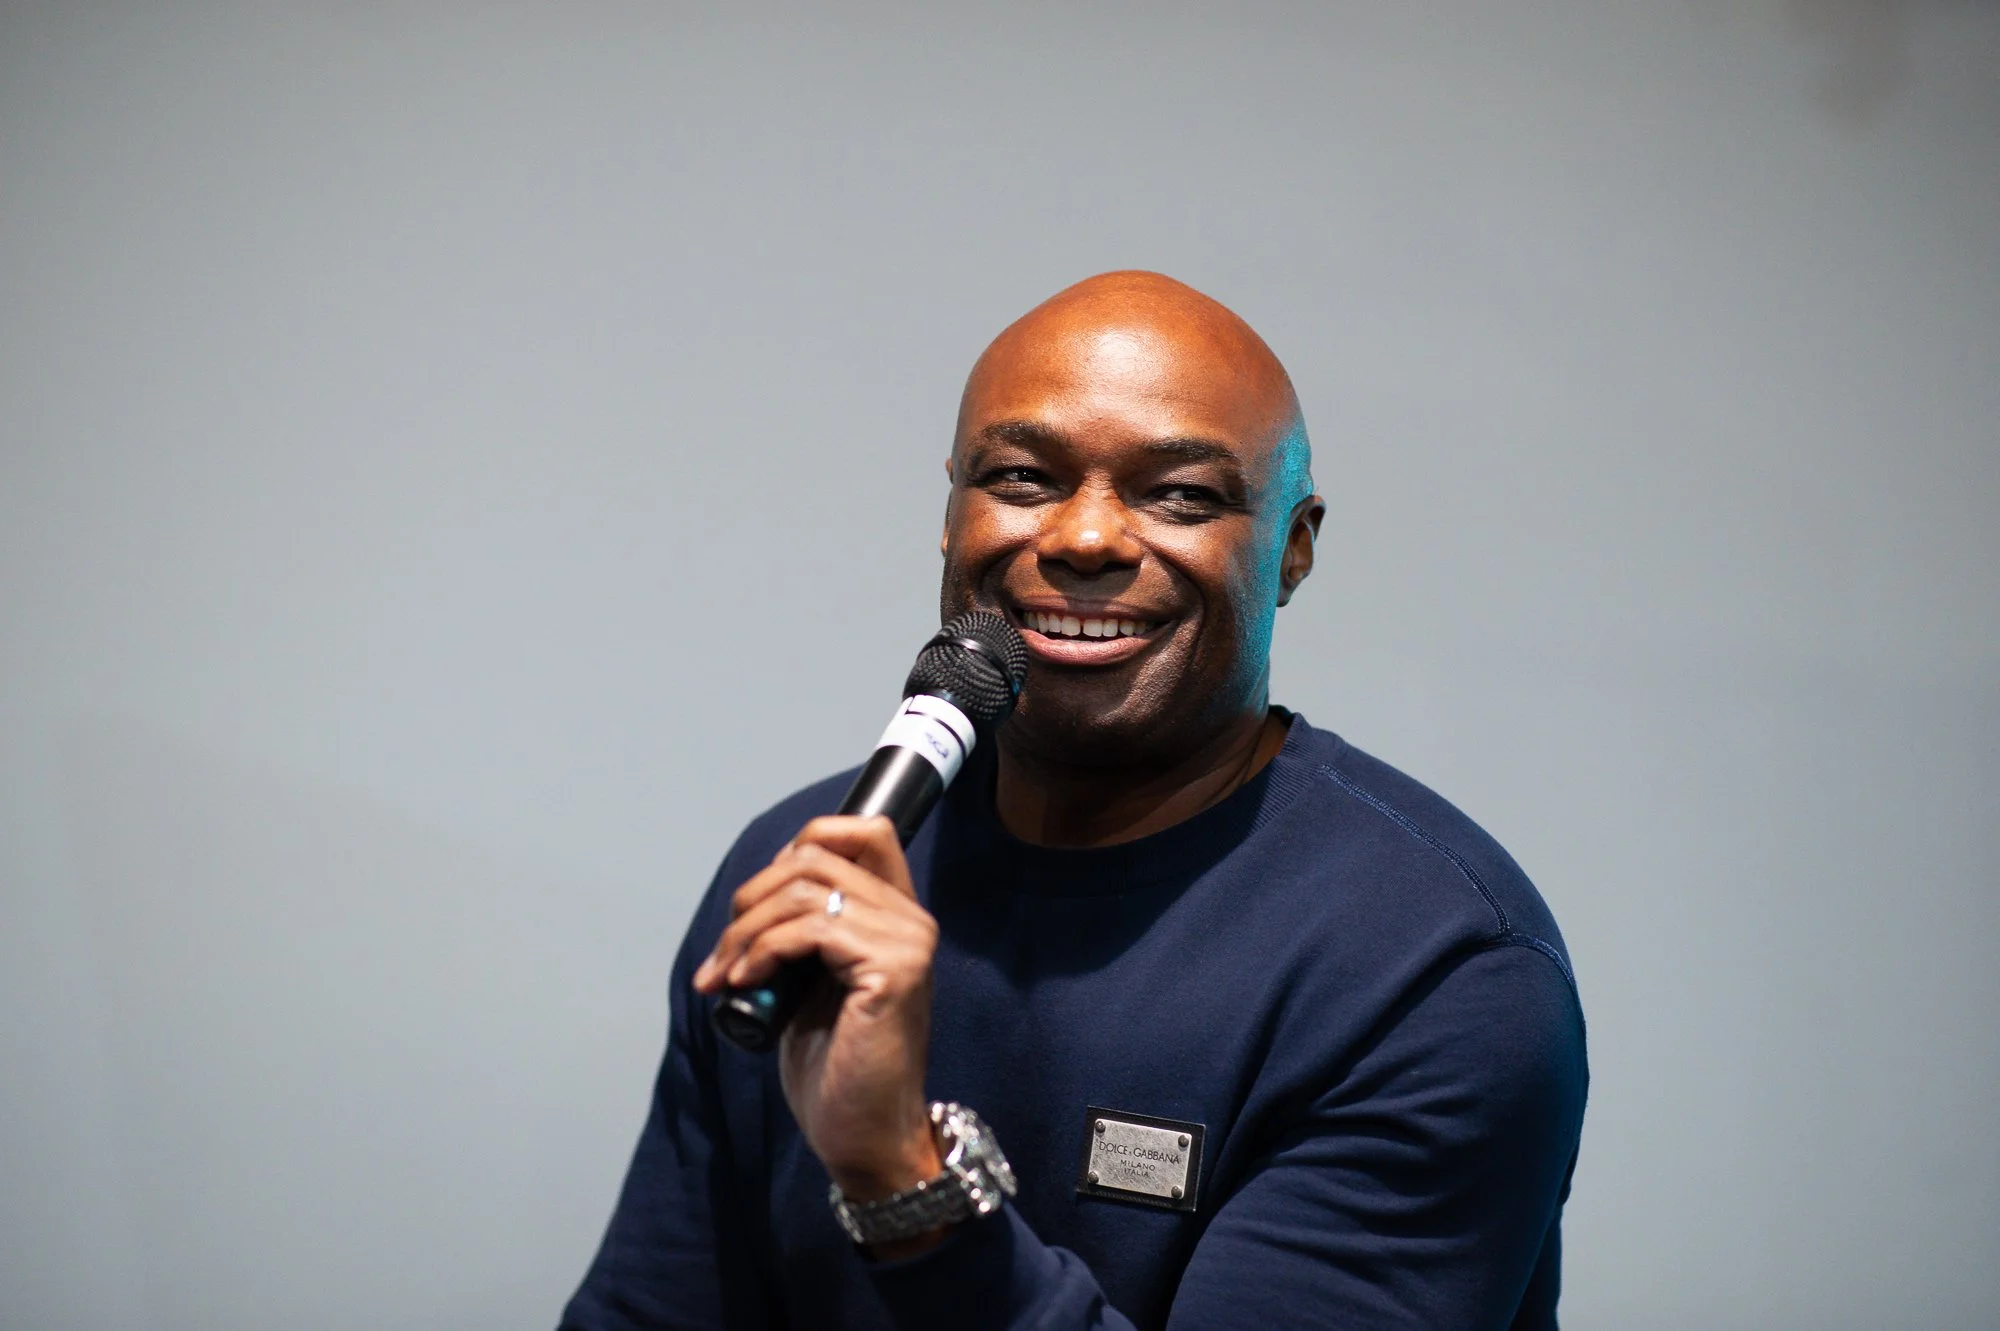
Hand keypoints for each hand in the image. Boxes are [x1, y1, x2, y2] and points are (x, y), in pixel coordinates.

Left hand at [692, 815, 943, 1205]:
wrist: (863, 1136)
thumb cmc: (837, 1067)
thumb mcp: (811, 980)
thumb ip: (804, 930)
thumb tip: (757, 895)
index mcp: (897, 916)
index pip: (863, 831)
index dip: (804, 844)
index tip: (760, 903)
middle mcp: (911, 920)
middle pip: (816, 855)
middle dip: (752, 898)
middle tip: (722, 955)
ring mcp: (908, 942)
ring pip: (805, 889)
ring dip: (745, 932)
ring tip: (722, 977)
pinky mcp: (893, 969)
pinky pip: (809, 929)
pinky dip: (761, 951)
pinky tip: (743, 985)